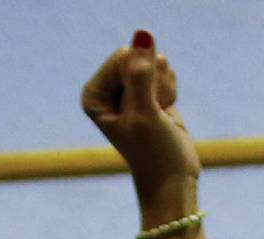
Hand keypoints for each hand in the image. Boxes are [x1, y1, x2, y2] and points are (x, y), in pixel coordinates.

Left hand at [81, 35, 198, 199]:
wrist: (170, 179)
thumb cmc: (152, 153)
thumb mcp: (144, 112)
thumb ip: (141, 72)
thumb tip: (142, 33)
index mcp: (93, 95)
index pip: (123, 56)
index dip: (140, 82)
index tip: (139, 113)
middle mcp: (107, 90)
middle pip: (141, 55)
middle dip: (153, 84)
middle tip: (151, 115)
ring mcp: (127, 88)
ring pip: (156, 61)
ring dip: (163, 89)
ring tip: (157, 116)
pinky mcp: (147, 89)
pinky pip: (167, 71)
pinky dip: (170, 91)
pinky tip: (164, 113)